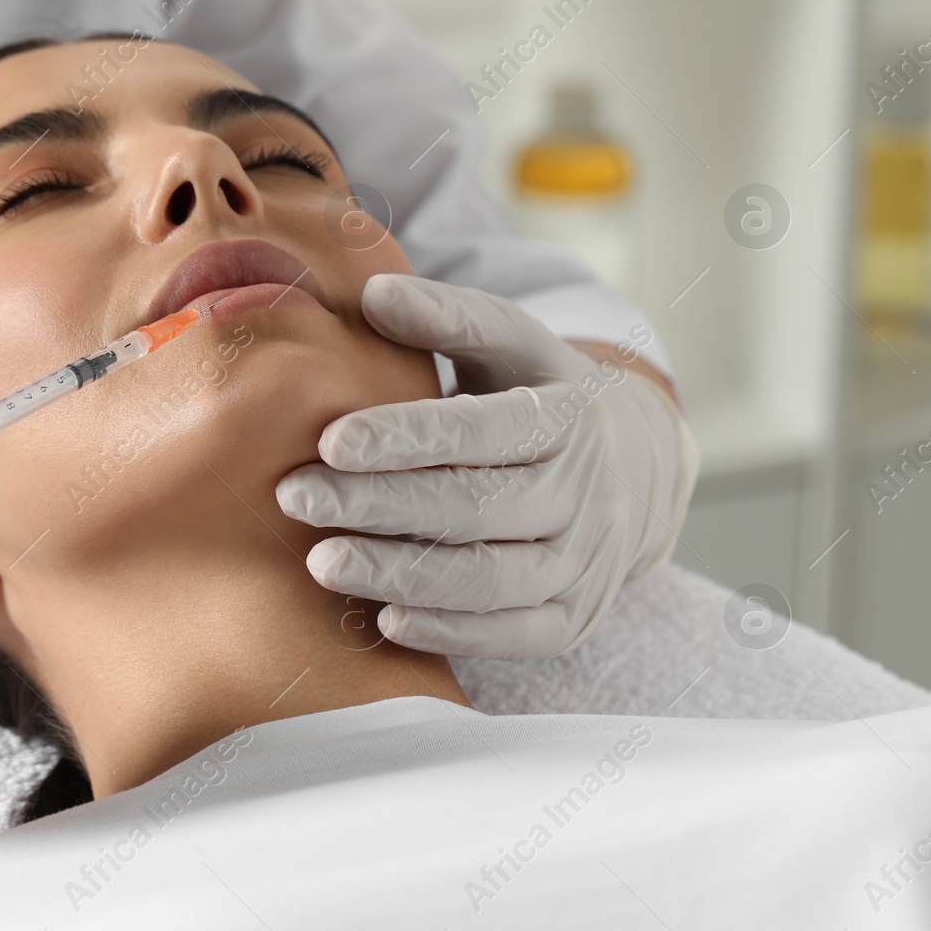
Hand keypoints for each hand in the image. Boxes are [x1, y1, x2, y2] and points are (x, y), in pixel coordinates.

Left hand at [275, 275, 697, 659]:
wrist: (634, 466)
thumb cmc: (540, 394)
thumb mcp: (509, 344)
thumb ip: (445, 318)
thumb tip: (372, 294)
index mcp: (567, 413)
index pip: (483, 429)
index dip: (407, 438)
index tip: (330, 441)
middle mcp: (586, 491)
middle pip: (477, 506)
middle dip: (378, 505)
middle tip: (296, 497)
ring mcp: (586, 561)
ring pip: (490, 578)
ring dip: (400, 573)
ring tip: (322, 562)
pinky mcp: (574, 617)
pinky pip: (513, 636)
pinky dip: (449, 631)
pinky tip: (383, 618)